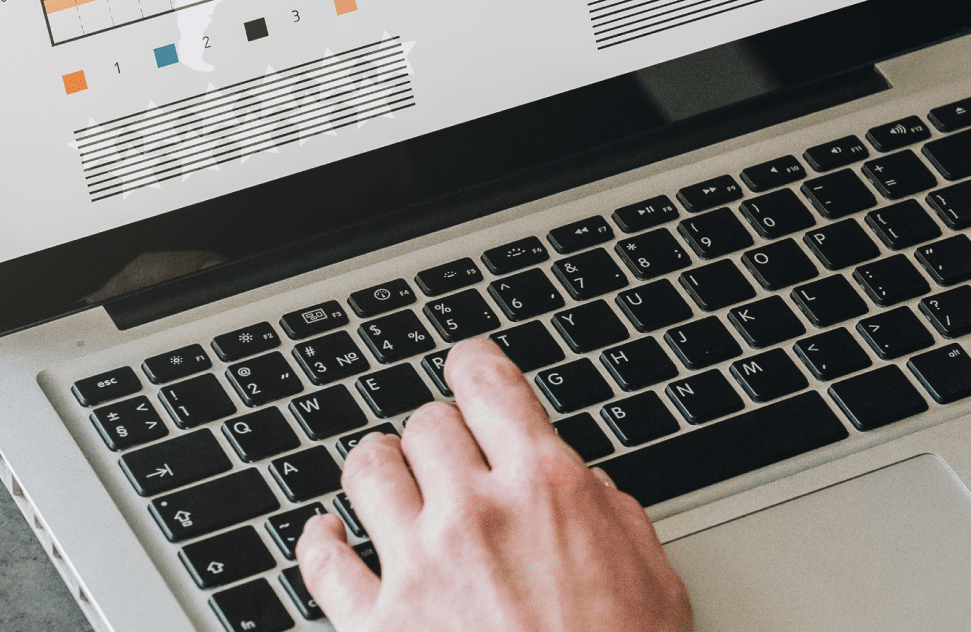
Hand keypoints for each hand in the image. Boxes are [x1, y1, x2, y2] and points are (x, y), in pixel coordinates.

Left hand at [295, 336, 691, 631]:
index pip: (490, 387)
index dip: (474, 365)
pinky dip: (319, 540)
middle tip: (445, 448)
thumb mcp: (652, 576)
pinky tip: (327, 536)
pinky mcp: (375, 625)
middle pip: (426, 425)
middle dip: (437, 431)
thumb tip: (588, 491)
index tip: (467, 366)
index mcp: (548, 489)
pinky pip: (322, 561)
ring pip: (367, 472)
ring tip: (383, 474)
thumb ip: (614, 516)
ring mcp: (418, 567)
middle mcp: (475, 513)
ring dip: (377, 467)